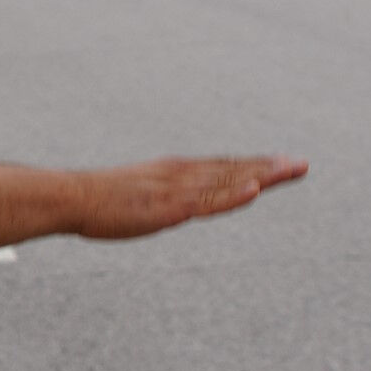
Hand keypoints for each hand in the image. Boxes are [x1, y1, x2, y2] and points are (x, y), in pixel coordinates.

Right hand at [67, 156, 307, 239]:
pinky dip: (232, 195)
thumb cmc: (96, 200)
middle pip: (232, 170)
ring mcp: (175, 190)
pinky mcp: (167, 207)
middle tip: (301, 164)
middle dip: (269, 168)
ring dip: (261, 175)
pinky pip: (207, 202)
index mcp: (173, 172)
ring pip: (226, 182)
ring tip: (290, 170)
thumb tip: (169, 206)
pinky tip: (255, 190)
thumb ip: (158, 198)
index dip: (252, 165)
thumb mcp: (136, 195)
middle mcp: (180, 175)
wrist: (69, 197)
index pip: (221, 166)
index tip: (280, 163)